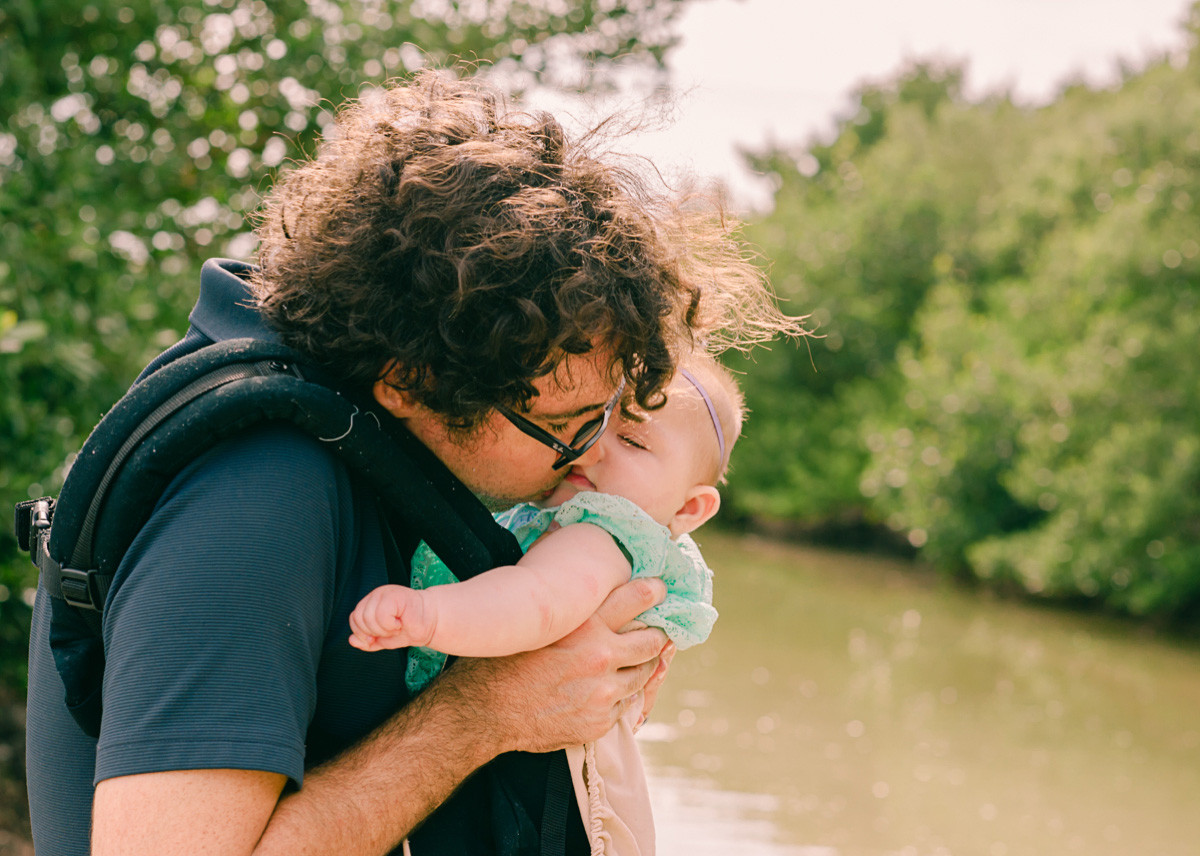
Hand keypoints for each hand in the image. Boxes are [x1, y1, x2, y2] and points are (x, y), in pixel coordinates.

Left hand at [348, 584, 433, 650]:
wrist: (431, 623)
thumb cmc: (409, 628)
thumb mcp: (384, 638)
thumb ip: (368, 640)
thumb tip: (352, 641)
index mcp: (371, 602)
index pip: (354, 618)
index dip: (362, 633)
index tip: (377, 638)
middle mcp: (376, 595)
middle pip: (359, 618)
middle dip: (374, 632)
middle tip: (391, 630)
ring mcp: (385, 592)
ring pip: (369, 617)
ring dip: (384, 629)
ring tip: (397, 626)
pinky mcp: (395, 594)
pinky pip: (382, 615)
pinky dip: (390, 625)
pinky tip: (400, 622)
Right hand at [444, 577, 670, 753]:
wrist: (485, 711)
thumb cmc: (503, 658)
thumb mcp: (536, 620)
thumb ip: (567, 603)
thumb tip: (578, 572)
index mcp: (585, 623)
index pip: (638, 596)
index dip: (654, 591)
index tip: (659, 590)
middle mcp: (601, 655)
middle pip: (652, 640)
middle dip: (656, 636)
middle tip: (654, 634)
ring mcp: (604, 691)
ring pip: (643, 674)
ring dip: (640, 667)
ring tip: (631, 663)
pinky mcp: (601, 720)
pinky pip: (626, 704)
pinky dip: (620, 696)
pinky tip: (604, 692)